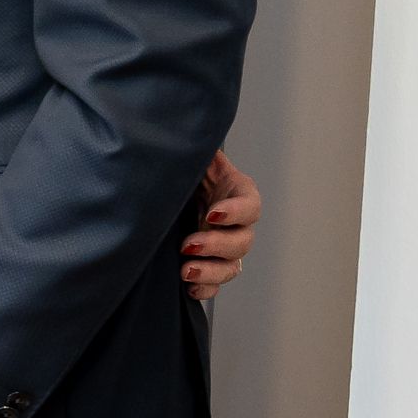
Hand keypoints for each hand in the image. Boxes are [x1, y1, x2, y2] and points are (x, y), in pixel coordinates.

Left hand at [182, 151, 260, 300]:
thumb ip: (196, 147)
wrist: (167, 188)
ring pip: (232, 266)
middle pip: (242, 241)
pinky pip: (216, 284)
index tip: (212, 212)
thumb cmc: (183, 169)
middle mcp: (237, 223)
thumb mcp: (192, 155)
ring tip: (186, 271)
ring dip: (211, 272)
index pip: (250, 206)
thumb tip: (185, 128)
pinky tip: (188, 288)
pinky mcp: (210, 264)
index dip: (234, 211)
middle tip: (188, 245)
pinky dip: (205, 289)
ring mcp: (225, 246)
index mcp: (238, 193)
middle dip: (217, 246)